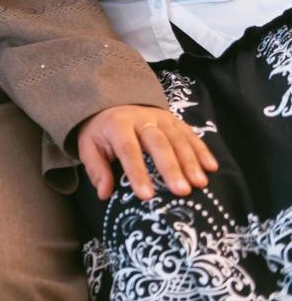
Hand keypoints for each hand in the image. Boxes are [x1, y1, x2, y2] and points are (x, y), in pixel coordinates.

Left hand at [75, 104, 216, 201]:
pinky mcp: (175, 120)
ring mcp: (160, 118)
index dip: (138, 173)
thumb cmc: (102, 133)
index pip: (128, 150)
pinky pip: (190, 134)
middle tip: (181, 191)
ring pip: (178, 138)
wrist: (113, 104)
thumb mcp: (89, 146)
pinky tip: (211, 167)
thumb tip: (105, 193)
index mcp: (117, 125)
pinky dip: (202, 150)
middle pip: (158, 143)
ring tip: (199, 184)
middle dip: (171, 168)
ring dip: (191, 162)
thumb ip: (96, 169)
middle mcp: (141, 119)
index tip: (147, 196)